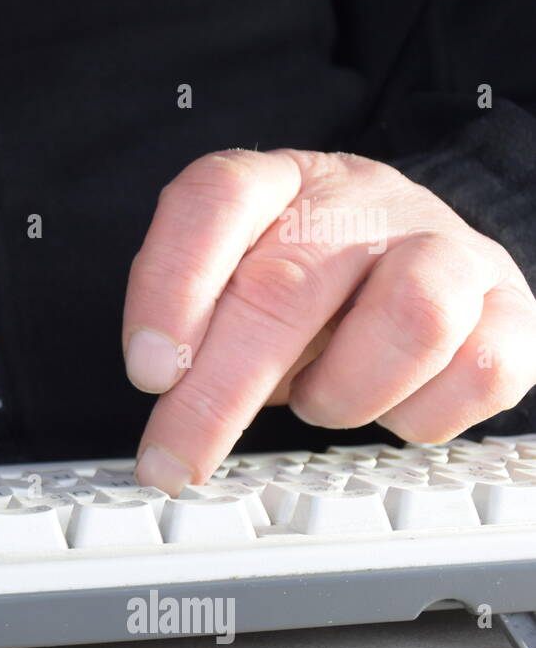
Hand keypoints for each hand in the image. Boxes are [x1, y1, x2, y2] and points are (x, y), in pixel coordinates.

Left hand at [123, 148, 535, 494]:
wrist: (412, 253)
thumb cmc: (308, 279)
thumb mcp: (232, 284)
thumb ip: (193, 324)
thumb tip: (167, 388)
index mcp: (280, 184)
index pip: (218, 199)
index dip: (173, 285)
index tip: (148, 373)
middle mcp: (366, 203)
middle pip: (289, 286)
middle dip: (217, 397)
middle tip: (172, 463)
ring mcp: (449, 249)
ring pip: (413, 319)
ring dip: (343, 393)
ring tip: (318, 396)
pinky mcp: (511, 309)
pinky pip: (481, 372)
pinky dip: (417, 415)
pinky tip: (387, 400)